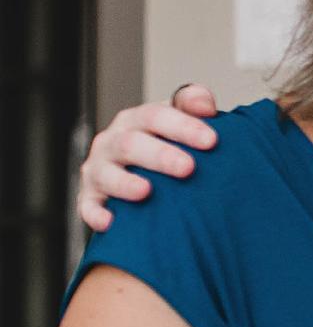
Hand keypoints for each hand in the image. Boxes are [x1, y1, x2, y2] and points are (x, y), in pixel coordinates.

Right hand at [78, 84, 218, 230]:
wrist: (143, 173)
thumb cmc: (169, 144)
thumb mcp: (181, 119)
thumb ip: (193, 104)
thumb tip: (205, 105)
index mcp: (138, 120)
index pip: (156, 116)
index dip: (183, 126)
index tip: (211, 140)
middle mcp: (114, 142)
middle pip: (131, 144)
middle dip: (160, 156)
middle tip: (188, 167)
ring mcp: (99, 170)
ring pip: (106, 174)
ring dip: (125, 183)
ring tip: (146, 191)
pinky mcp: (89, 198)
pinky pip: (87, 207)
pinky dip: (96, 214)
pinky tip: (111, 222)